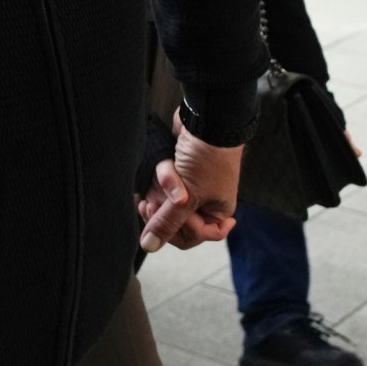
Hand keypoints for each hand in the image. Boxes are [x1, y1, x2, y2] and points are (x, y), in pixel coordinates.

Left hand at [135, 113, 241, 250]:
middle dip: (164, 206)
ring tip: (162, 174)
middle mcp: (203, 202)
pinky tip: (158, 168)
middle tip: (154, 200)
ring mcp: (188, 186)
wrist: (205, 119)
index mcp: (217, 212)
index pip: (193, 237)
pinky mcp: (175, 172)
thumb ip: (168, 222)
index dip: (178, 230)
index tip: (173, 214)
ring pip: (163, 201)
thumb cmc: (208, 159)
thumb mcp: (189, 196)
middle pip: (173, 221)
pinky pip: (158, 183)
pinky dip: (158, 175)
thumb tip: (149, 246)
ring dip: (160, 187)